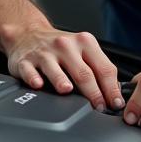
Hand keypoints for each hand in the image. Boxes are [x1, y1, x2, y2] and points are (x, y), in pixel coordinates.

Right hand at [5, 28, 123, 110]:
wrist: (29, 34)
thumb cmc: (61, 47)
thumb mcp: (83, 49)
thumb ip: (98, 68)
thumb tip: (114, 94)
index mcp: (85, 43)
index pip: (103, 68)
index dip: (111, 89)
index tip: (115, 103)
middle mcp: (66, 46)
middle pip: (83, 72)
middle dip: (94, 93)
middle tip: (99, 107)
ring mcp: (45, 53)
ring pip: (55, 69)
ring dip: (61, 80)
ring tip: (67, 91)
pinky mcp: (26, 61)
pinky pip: (30, 71)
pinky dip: (34, 78)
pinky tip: (38, 84)